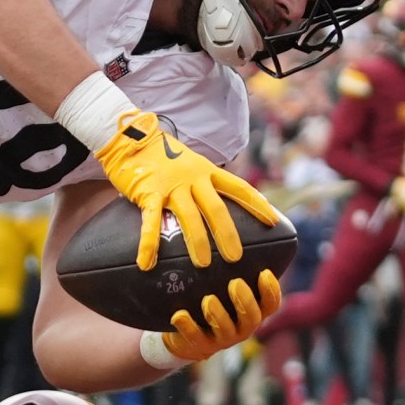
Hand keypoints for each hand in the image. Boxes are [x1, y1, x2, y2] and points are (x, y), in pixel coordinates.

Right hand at [95, 111, 281, 267]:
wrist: (131, 138)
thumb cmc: (162, 157)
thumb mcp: (191, 165)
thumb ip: (204, 184)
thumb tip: (220, 210)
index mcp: (206, 171)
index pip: (239, 188)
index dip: (257, 204)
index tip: (273, 222)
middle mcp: (193, 178)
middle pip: (217, 207)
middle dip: (228, 233)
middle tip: (236, 258)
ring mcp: (171, 186)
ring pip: (190, 217)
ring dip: (198, 242)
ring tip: (204, 265)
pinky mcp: (149, 193)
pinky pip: (150, 221)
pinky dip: (148, 243)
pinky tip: (146, 263)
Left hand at [158, 270, 282, 365]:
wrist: (186, 331)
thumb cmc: (211, 298)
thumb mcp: (225, 284)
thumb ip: (234, 270)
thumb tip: (232, 231)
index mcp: (254, 310)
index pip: (271, 304)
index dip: (271, 291)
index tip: (264, 273)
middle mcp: (243, 327)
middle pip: (252, 317)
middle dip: (244, 301)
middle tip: (235, 283)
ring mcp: (223, 339)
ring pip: (226, 330)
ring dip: (218, 315)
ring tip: (208, 300)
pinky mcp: (201, 346)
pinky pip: (195, 338)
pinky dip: (188, 327)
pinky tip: (179, 315)